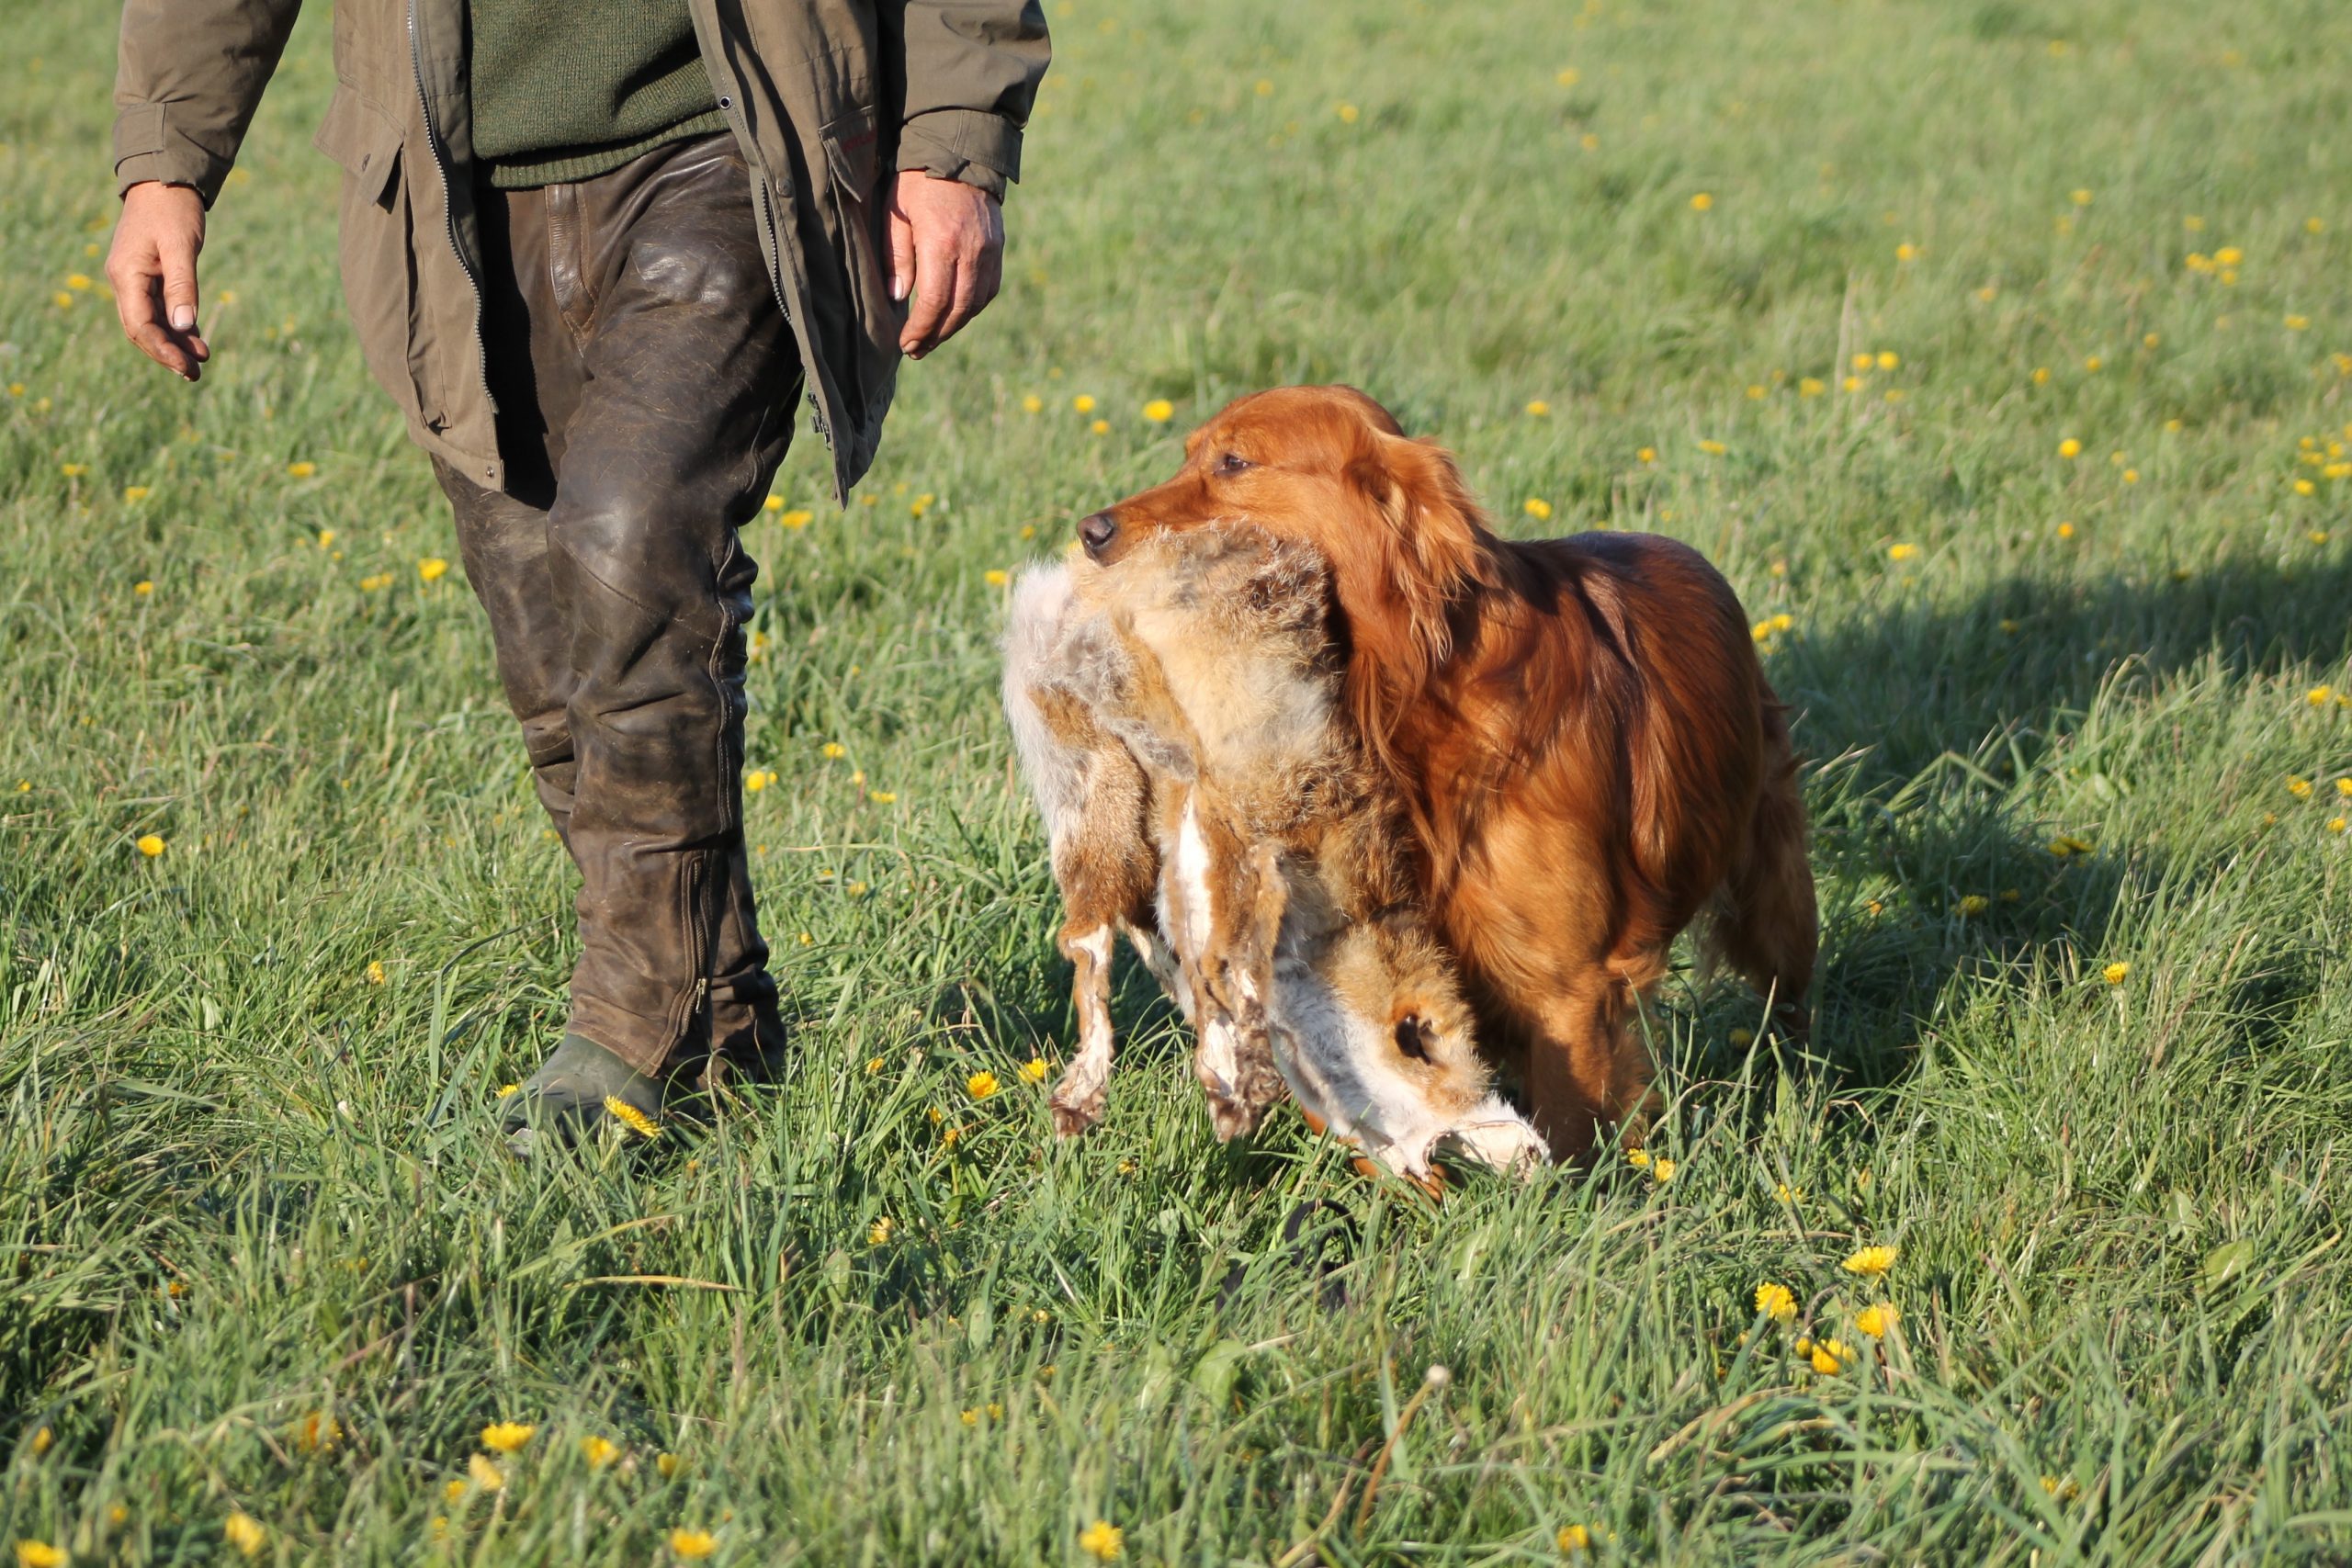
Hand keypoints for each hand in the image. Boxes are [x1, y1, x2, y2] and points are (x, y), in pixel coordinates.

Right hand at [109, 182, 210, 380]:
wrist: (164, 181)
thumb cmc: (172, 210)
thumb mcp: (181, 247)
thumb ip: (182, 285)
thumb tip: (183, 326)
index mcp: (126, 274)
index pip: (139, 324)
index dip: (161, 350)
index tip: (186, 367)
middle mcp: (124, 280)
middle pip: (141, 329)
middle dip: (167, 353)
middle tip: (196, 374)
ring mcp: (134, 279)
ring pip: (150, 322)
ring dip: (173, 344)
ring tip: (200, 362)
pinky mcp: (147, 276)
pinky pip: (157, 309)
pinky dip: (175, 327)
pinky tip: (194, 340)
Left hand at [886, 170, 1002, 359]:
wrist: (959, 151)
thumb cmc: (917, 183)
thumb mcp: (895, 214)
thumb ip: (896, 257)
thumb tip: (900, 298)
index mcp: (942, 242)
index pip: (935, 301)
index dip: (921, 328)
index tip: (906, 343)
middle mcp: (972, 251)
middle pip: (958, 309)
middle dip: (937, 334)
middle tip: (917, 350)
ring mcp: (990, 251)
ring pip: (976, 303)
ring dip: (955, 325)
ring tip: (934, 337)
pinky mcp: (998, 248)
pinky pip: (989, 288)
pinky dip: (972, 307)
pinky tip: (955, 314)